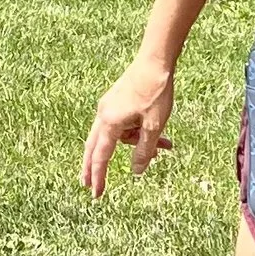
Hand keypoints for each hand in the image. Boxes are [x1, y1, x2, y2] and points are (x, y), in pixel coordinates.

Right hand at [82, 55, 174, 196]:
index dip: (98, 177)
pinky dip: (136, 132)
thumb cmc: (155, 92)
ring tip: (164, 146)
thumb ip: (145, 151)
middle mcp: (104, 114)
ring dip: (135, 144)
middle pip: (95, 147)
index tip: (95, 194)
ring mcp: (109, 106)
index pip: (101, 157)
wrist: (155, 61)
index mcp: (110, 123)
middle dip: (94, 167)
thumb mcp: (154, 126)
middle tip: (89, 185)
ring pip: (116, 135)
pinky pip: (123, 123)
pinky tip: (157, 132)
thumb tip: (137, 171)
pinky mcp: (117, 100)